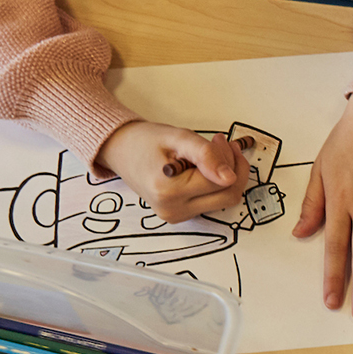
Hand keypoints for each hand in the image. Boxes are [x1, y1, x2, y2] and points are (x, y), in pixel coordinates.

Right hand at [96, 121, 249, 222]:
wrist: (120, 151)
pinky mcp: (179, 215)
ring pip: (222, 200)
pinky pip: (210, 202)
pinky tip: (202, 167)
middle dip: (232, 168)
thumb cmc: (145, 141)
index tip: (220, 140)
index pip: (220, 181)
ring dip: (224, 176)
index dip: (228, 159)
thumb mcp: (178, 137)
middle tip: (221, 144)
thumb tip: (230, 177)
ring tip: (210, 152)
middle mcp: (173, 209)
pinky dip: (213, 184)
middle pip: (227, 196)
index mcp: (169, 190)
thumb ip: (206, 155)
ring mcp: (176, 215)